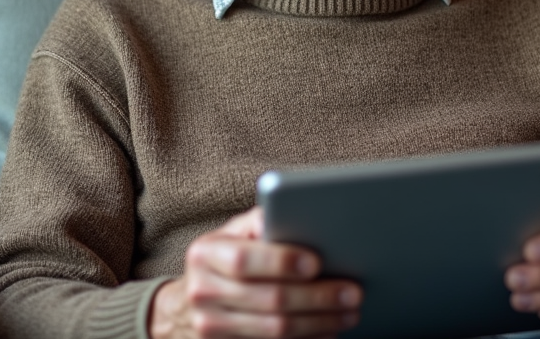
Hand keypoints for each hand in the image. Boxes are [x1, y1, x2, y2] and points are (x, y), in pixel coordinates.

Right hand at [149, 207, 363, 338]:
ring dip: (320, 322)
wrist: (186, 306)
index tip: (316, 263)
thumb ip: (261, 221)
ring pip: (276, 331)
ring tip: (349, 312)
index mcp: (204, 254)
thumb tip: (291, 212)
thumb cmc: (226, 258)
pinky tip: (328, 331)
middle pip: (269, 300)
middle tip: (352, 292)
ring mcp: (211, 329)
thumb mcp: (234, 233)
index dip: (281, 262)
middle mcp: (202, 293)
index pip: (244, 260)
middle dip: (317, 297)